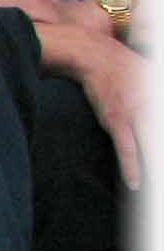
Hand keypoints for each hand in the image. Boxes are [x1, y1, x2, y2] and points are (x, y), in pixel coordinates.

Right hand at [51, 19, 145, 190]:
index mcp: (160, 97)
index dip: (163, 145)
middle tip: (161, 197)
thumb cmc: (122, 65)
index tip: (161, 185)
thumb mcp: (151, 76)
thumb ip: (154, 92)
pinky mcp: (117, 120)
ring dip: (155, 167)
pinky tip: (135, 184)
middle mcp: (154, 106)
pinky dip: (133, 167)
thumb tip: (152, 100)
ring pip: (153, 147)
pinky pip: (127, 149)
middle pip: (160, 139)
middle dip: (161, 162)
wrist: (93, 54)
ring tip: (155, 195)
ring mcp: (137, 114)